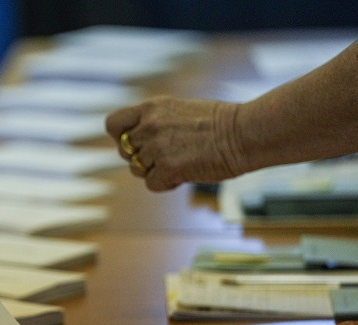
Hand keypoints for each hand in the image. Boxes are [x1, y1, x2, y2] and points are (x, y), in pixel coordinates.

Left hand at [105, 96, 245, 190]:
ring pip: (137, 170)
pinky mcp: (168, 168)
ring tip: (181, 162)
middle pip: (124, 152)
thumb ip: (155, 122)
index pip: (112, 124)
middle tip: (166, 156)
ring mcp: (157, 147)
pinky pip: (152, 184)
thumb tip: (138, 142)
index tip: (136, 141)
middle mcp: (149, 125)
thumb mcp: (179, 111)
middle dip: (140, 158)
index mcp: (151, 107)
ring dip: (155, 171)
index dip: (120, 137)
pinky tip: (185, 174)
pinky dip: (166, 184)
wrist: (244, 133)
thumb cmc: (219, 123)